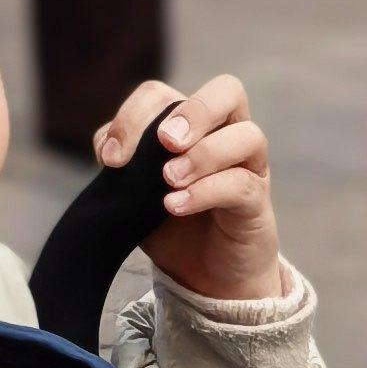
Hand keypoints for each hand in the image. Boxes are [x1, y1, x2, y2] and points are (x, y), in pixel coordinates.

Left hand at [98, 70, 281, 302]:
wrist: (204, 277)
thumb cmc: (171, 226)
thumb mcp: (134, 192)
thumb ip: (122, 163)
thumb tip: (110, 146)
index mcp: (190, 125)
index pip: (163, 95)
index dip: (133, 115)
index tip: (113, 159)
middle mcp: (226, 135)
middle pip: (228, 90)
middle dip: (194, 111)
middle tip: (165, 142)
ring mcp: (248, 166)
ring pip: (247, 134)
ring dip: (203, 154)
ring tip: (169, 181)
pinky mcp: (257, 201)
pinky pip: (241, 184)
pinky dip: (205, 191)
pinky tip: (175, 206)